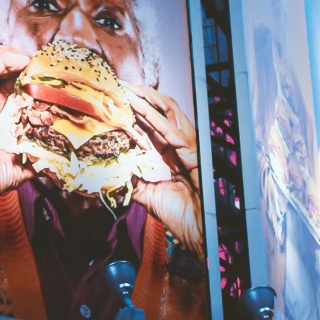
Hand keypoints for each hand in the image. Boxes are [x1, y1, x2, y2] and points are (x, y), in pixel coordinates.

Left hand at [128, 86, 203, 257]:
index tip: (119, 100)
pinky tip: (139, 106)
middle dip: (142, 98)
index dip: (137, 112)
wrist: (203, 234)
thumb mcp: (151, 198)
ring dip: (147, 99)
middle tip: (122, 85)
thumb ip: (136, 185)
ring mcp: (190, 147)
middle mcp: (182, 147)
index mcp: (174, 156)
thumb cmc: (183, 219)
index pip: (153, 127)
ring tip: (128, 88)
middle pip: (162, 113)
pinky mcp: (194, 153)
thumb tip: (116, 175)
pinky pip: (171, 131)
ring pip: (169, 114)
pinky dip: (154, 117)